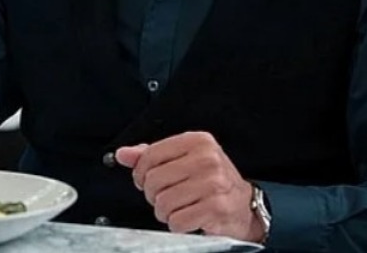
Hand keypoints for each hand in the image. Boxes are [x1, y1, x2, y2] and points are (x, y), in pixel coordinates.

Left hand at [116, 132, 263, 242]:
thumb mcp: (182, 159)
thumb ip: (151, 155)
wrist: (244, 205)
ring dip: (165, 212)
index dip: (140, 173)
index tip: (146, 180)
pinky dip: (177, 225)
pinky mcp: (216, 208)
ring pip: (163, 203)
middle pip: (154, 181)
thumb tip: (122, 154)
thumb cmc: (210, 181)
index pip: (150, 155)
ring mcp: (214, 184)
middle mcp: (207, 159)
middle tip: (166, 197)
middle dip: (154, 195)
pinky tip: (188, 218)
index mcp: (197, 141)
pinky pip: (177, 221)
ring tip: (178, 208)